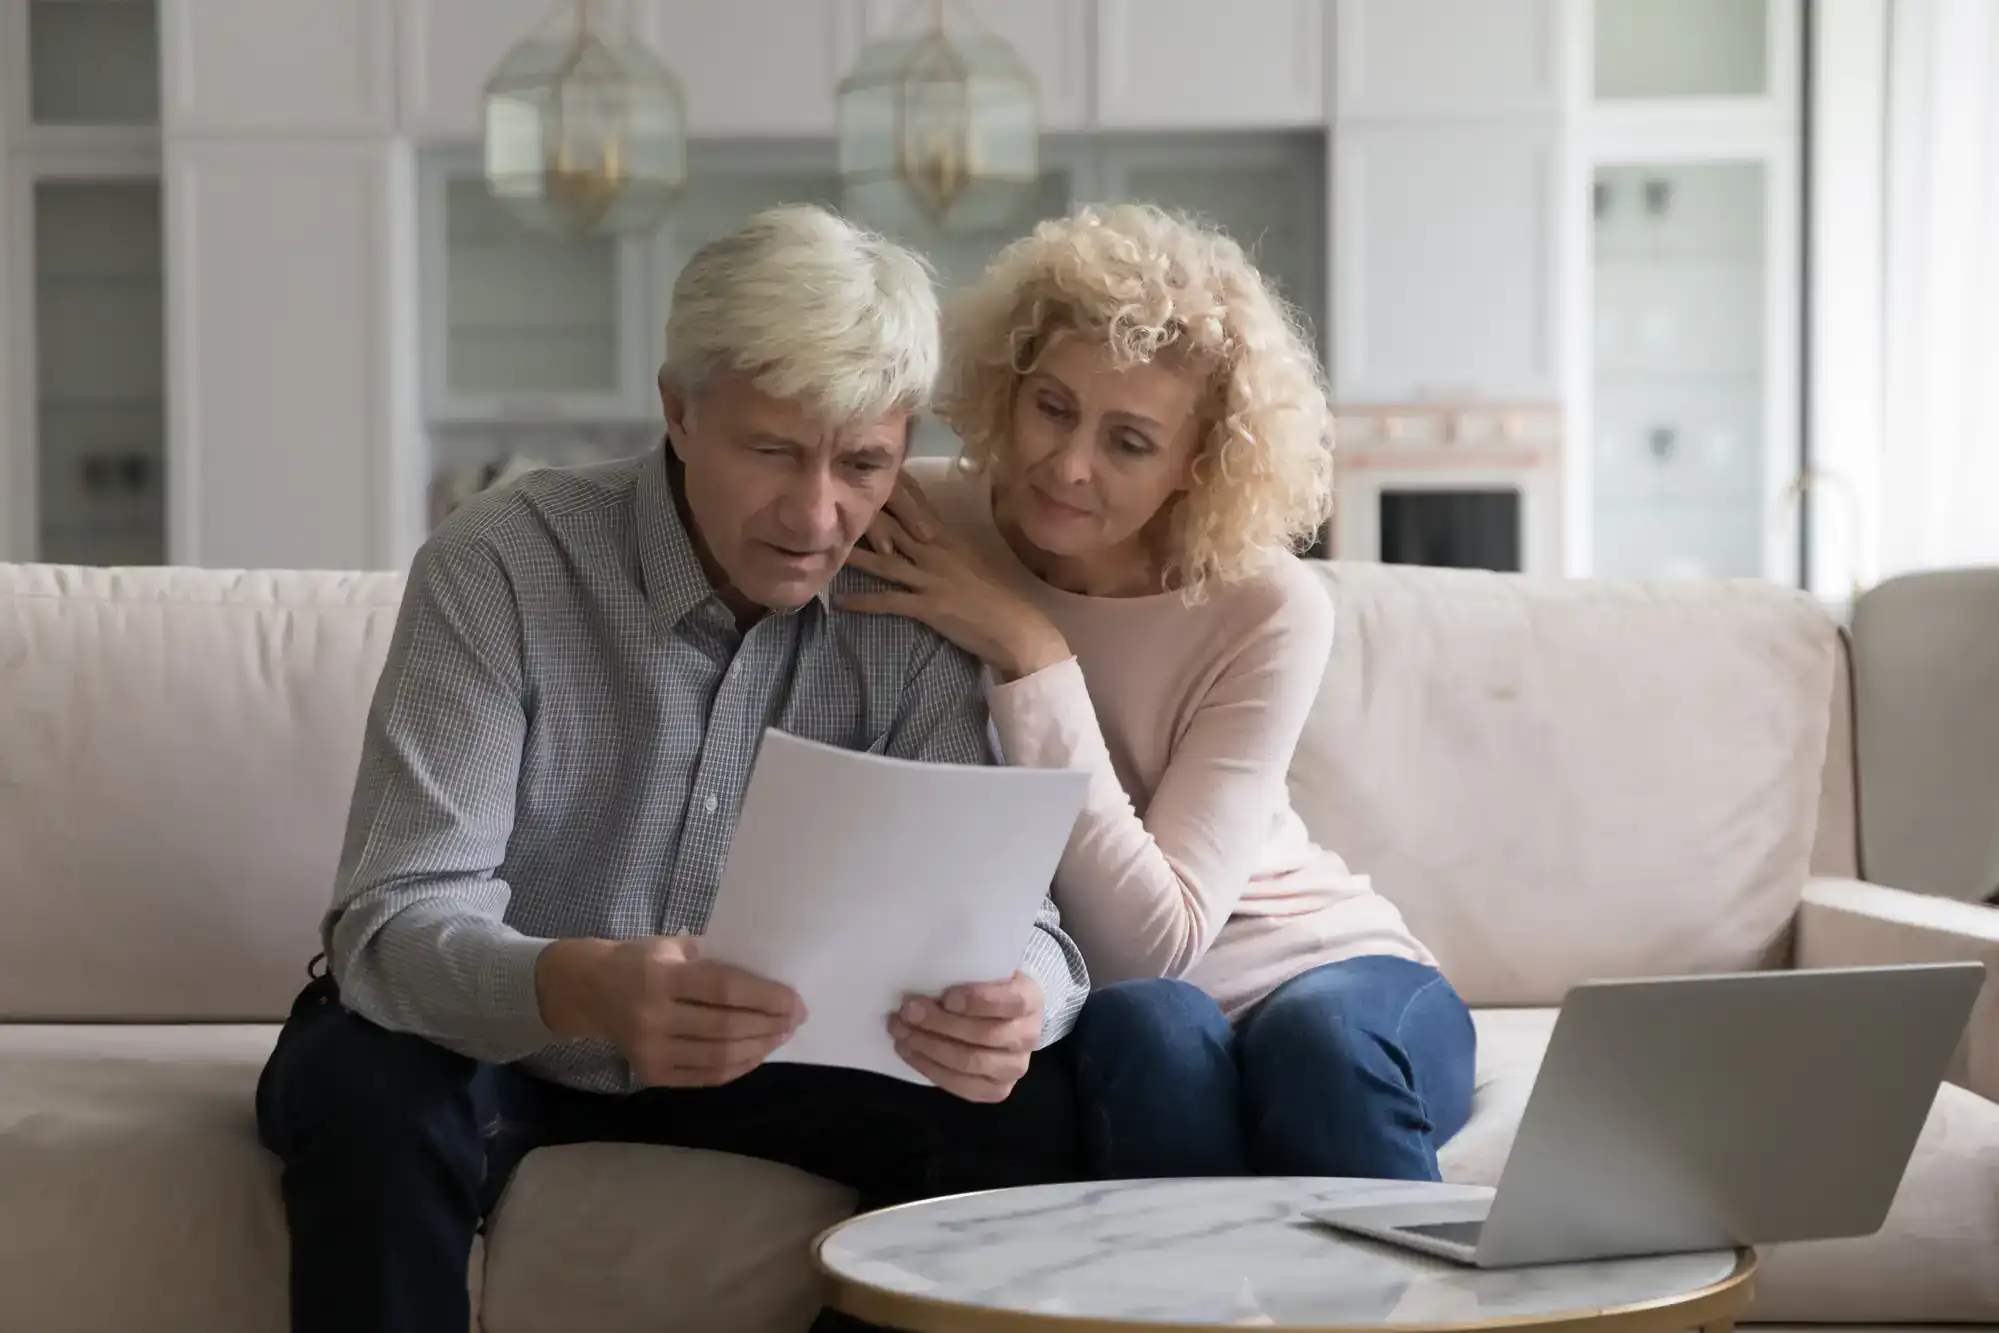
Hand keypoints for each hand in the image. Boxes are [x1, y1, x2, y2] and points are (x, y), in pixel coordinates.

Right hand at [540, 936, 805, 1088]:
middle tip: (795, 1019)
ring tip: (781, 1036)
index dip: (765, 997)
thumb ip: (713, 961)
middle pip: (726, 1027)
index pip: (725, 988)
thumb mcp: (671, 947)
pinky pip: (704, 1076)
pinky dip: (736, 1067)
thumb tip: (767, 978)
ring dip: (758, 1048)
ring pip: (718, 1056)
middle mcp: (654, 1016)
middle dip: (769, 1025)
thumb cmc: (638, 960)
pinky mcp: (650, 1073)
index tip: (796, 1000)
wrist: (587, 990)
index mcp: (661, 976)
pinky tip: (755, 1054)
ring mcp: (650, 1050)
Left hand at [840, 472, 1071, 680]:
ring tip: (825, 549)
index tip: (865, 467)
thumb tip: (922, 531)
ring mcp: (932, 578)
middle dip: (864, 512)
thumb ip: (944, 543)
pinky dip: (863, 601)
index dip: (891, 487)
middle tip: (832, 498)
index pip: (916, 504)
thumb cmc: (995, 595)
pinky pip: (889, 601)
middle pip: (894, 524)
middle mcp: (936, 552)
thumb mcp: (970, 559)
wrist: (1015, 627)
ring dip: (855, 555)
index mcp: (946, 538)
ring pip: (885, 560)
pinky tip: (839, 602)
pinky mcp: (929, 606)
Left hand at [888, 970, 1043, 1102]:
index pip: (1011, 1001)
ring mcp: (1015, 1067)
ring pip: (972, 1063)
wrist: (1006, 1018)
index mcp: (1031, 998)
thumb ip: (966, 972)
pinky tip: (909, 1052)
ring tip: (901, 1033)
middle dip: (940, 1024)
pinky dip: (931, 1069)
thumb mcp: (987, 971)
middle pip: (985, 1035)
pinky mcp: (998, 1090)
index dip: (978, 1000)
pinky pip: (964, 1087)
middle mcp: (1029, 1035)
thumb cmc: (988, 987)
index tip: (946, 996)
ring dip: (930, 1048)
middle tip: (907, 1011)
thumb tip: (923, 978)